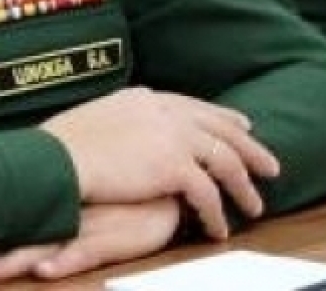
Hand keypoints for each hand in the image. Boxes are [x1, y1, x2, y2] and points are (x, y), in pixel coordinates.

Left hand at [0, 199, 179, 283]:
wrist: (170, 179)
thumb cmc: (125, 190)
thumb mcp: (87, 194)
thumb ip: (59, 200)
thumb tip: (22, 204)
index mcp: (54, 200)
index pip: (9, 217)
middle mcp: (63, 212)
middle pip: (17, 236)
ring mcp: (85, 227)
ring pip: (41, 247)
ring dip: (12, 261)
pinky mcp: (112, 238)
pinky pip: (84, 252)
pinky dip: (63, 261)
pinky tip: (45, 270)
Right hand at [39, 87, 279, 238]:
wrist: (56, 157)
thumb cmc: (63, 146)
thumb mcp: (98, 119)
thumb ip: (125, 123)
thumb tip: (131, 134)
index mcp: (143, 97)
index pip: (193, 105)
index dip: (220, 117)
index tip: (240, 124)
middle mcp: (162, 110)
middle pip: (218, 126)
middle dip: (248, 146)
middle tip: (269, 164)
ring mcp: (170, 134)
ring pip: (224, 159)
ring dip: (242, 185)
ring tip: (254, 205)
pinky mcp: (173, 164)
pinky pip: (208, 193)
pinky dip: (216, 213)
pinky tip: (218, 228)